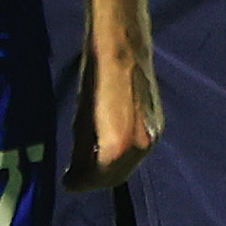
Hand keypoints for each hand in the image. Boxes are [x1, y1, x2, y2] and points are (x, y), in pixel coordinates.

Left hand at [63, 40, 160, 192]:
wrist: (124, 42)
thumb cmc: (96, 74)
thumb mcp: (81, 116)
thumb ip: (81, 150)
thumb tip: (75, 174)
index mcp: (120, 144)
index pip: (101, 177)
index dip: (82, 183)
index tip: (67, 183)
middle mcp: (142, 144)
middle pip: (118, 176)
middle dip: (96, 179)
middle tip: (76, 177)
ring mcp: (154, 134)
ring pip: (130, 165)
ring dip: (110, 169)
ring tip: (88, 163)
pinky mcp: (158, 124)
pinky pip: (138, 151)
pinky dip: (122, 156)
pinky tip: (106, 147)